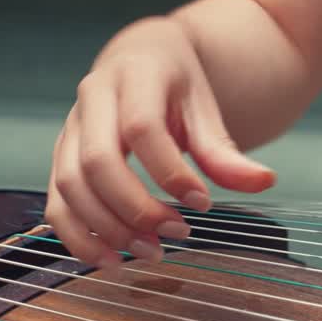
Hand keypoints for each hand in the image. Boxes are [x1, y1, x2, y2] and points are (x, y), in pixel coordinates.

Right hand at [46, 16, 274, 267]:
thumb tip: (264, 181)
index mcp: (134, 75)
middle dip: (138, 208)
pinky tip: (112, 261)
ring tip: (152, 253)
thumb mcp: (206, 109)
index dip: (170, 172)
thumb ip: (226, 151)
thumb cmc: (179, 87)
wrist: (143, 60)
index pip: (142, 128)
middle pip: (99, 162)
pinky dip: (78, 237)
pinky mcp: (63, 158)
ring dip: (108, 228)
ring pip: (71, 185)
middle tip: (179, 233)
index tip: (203, 203)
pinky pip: (57, 201)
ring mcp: (71, 129)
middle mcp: (92, 99)